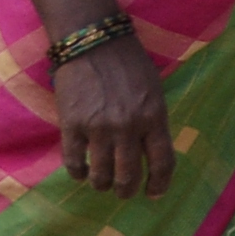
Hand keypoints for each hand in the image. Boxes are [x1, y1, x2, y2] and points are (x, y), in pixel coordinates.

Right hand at [53, 36, 171, 195]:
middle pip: (129, 176)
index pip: (162, 162)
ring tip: (102, 183)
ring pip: (101, 176)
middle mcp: (128, 126)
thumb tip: (150, 152)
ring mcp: (98, 128)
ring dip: (102, 184)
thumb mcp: (154, 90)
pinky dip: (78, 173)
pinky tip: (81, 171)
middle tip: (123, 192)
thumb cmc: (128, 63)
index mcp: (154, 116)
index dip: (159, 183)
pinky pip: (74, 163)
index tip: (154, 194)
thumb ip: (153, 121)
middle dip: (126, 190)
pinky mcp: (72, 125)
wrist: (93, 41)